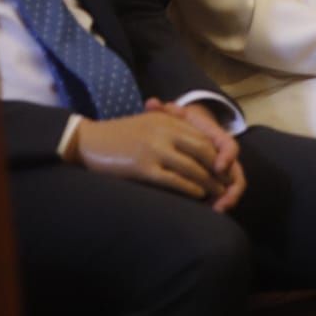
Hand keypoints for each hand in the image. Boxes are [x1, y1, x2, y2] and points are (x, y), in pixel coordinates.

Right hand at [69, 111, 226, 202]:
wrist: (87, 141)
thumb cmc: (117, 135)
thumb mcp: (146, 124)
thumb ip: (169, 128)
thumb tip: (193, 144)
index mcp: (166, 120)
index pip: (202, 136)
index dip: (217, 153)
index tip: (224, 168)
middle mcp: (164, 132)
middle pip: (204, 151)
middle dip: (218, 170)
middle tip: (227, 184)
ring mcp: (155, 149)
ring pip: (193, 168)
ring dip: (209, 183)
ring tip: (218, 195)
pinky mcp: (144, 167)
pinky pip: (175, 180)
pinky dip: (191, 189)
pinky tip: (198, 196)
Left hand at [147, 98, 245, 212]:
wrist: (188, 129)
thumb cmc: (181, 123)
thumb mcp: (174, 115)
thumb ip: (164, 111)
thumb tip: (152, 103)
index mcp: (217, 137)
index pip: (229, 146)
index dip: (227, 156)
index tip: (218, 166)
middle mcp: (224, 155)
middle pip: (236, 172)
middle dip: (231, 188)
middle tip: (221, 202)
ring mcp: (222, 169)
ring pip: (233, 186)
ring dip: (227, 199)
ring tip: (217, 210)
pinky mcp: (217, 181)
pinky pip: (224, 194)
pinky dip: (219, 203)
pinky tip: (210, 211)